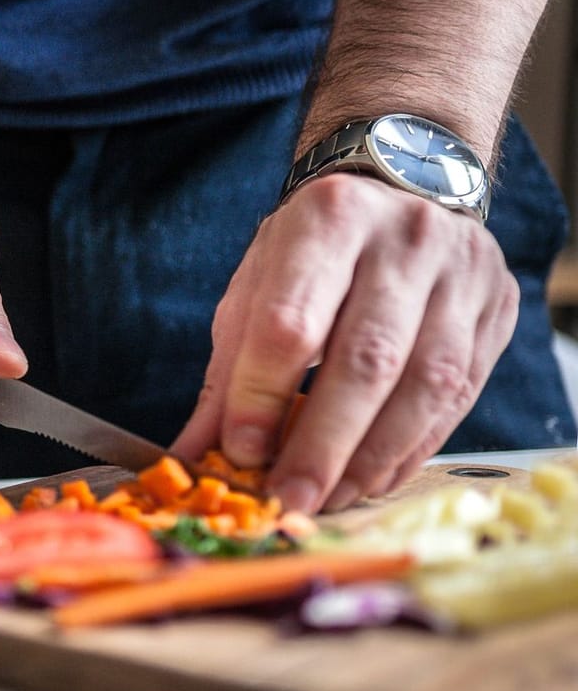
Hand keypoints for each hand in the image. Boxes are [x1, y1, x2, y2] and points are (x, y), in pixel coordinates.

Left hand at [173, 173, 518, 512]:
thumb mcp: (256, 290)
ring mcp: (463, 274)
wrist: (404, 191)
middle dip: (323, 444)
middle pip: (367, 360)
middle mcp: (406, 239)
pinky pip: (460, 395)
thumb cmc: (313, 253)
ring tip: (330, 499)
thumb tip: (192, 459)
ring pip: (426, 384)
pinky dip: (412, 448)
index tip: (240, 454)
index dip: (263, 397)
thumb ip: (228, 373)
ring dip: (373, 458)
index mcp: (329, 219)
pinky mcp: (497, 308)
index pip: (291, 323)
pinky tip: (375, 477)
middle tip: (289, 499)